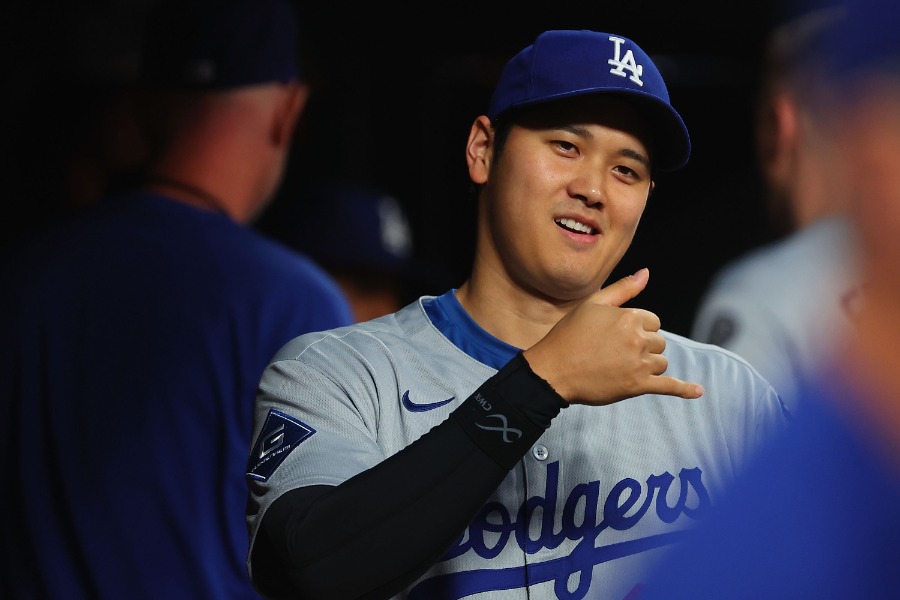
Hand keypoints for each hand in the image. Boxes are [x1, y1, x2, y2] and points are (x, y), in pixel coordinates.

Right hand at [522, 268, 703, 404]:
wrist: (552, 370)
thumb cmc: (569, 335)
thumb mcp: (593, 304)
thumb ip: (623, 288)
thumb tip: (647, 272)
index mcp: (630, 317)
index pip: (652, 321)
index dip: (636, 328)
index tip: (615, 336)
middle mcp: (638, 339)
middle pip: (659, 342)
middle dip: (643, 346)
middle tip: (614, 352)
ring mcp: (639, 364)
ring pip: (661, 362)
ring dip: (648, 365)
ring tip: (621, 367)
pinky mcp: (637, 386)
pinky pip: (669, 386)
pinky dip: (685, 390)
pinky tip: (698, 391)